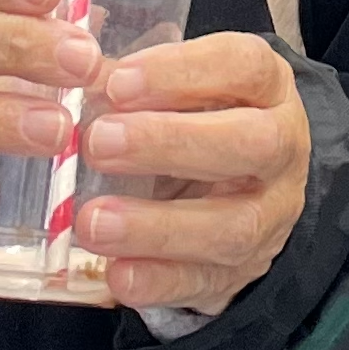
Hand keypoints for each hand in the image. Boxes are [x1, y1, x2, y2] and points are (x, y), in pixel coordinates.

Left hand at [78, 36, 312, 314]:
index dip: (182, 71)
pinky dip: (158, 281)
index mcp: (269, 88)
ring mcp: (270, 216)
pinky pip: (206, 283)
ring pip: (232, 226)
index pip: (245, 66)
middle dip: (171, 143)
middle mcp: (282, 149)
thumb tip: (65, 70)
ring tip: (93, 221)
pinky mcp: (242, 271)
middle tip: (99, 143)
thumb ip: (130, 80)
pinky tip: (116, 274)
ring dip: (157, 226)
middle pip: (251, 144)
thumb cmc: (199, 121)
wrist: (243, 192)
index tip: (117, 82)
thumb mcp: (179, 90)